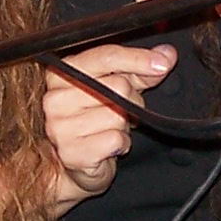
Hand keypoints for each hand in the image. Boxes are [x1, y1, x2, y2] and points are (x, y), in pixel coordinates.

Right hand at [41, 42, 174, 202]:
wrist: (80, 165)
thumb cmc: (97, 120)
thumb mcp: (118, 89)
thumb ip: (141, 72)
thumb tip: (166, 55)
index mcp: (62, 73)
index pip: (105, 57)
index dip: (138, 59)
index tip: (161, 64)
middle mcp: (54, 98)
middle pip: (118, 85)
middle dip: (131, 100)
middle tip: (122, 111)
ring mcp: (59, 126)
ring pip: (119, 115)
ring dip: (125, 125)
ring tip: (111, 129)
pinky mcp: (71, 152)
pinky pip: (115, 139)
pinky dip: (121, 143)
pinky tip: (110, 145)